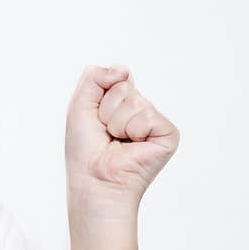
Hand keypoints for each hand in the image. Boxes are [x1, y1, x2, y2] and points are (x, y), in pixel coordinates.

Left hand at [65, 64, 178, 208]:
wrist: (94, 179)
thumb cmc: (85, 149)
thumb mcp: (80, 105)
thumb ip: (94, 77)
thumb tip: (123, 70)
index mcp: (122, 102)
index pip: (117, 76)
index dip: (99, 97)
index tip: (95, 118)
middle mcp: (140, 110)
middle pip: (124, 87)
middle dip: (106, 110)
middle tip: (106, 134)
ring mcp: (155, 122)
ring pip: (134, 101)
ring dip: (117, 123)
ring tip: (117, 142)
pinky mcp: (168, 135)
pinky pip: (148, 115)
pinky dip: (133, 131)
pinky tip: (132, 146)